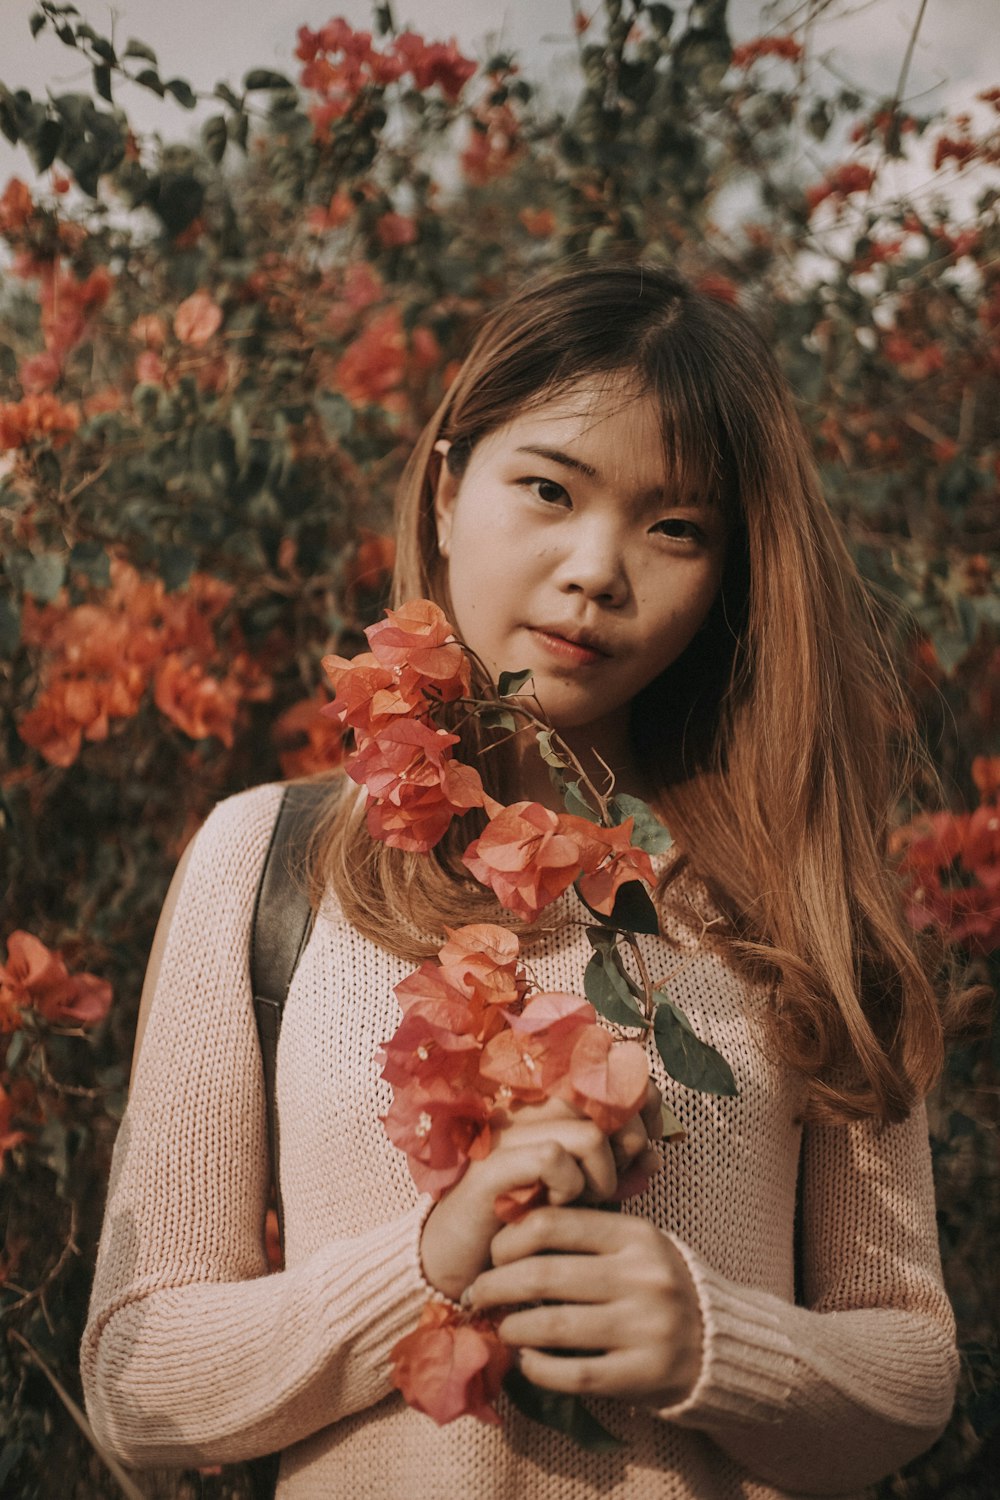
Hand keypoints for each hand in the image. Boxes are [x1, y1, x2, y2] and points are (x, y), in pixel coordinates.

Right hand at [420, 1086, 662, 1302]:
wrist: (460, 1264)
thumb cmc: (525, 1224)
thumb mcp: (582, 1195)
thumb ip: (617, 1170)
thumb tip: (655, 1155)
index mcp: (551, 1107)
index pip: (614, 1075)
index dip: (644, 1103)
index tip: (647, 1148)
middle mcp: (530, 1110)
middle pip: (610, 1099)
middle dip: (630, 1144)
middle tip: (613, 1182)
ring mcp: (510, 1134)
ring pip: (590, 1133)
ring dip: (602, 1176)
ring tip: (585, 1200)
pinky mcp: (494, 1165)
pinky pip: (555, 1158)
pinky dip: (569, 1187)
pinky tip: (557, 1206)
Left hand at [464, 1206, 702, 1406]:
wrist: (722, 1343)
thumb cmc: (660, 1286)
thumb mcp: (634, 1247)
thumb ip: (586, 1235)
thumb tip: (510, 1228)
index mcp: (635, 1236)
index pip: (554, 1224)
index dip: (510, 1239)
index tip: (493, 1253)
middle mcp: (642, 1278)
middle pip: (544, 1275)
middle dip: (497, 1285)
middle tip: (478, 1293)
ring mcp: (645, 1329)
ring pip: (553, 1326)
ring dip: (513, 1328)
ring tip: (502, 1328)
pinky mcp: (643, 1376)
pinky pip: (573, 1374)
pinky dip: (539, 1368)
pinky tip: (528, 1361)